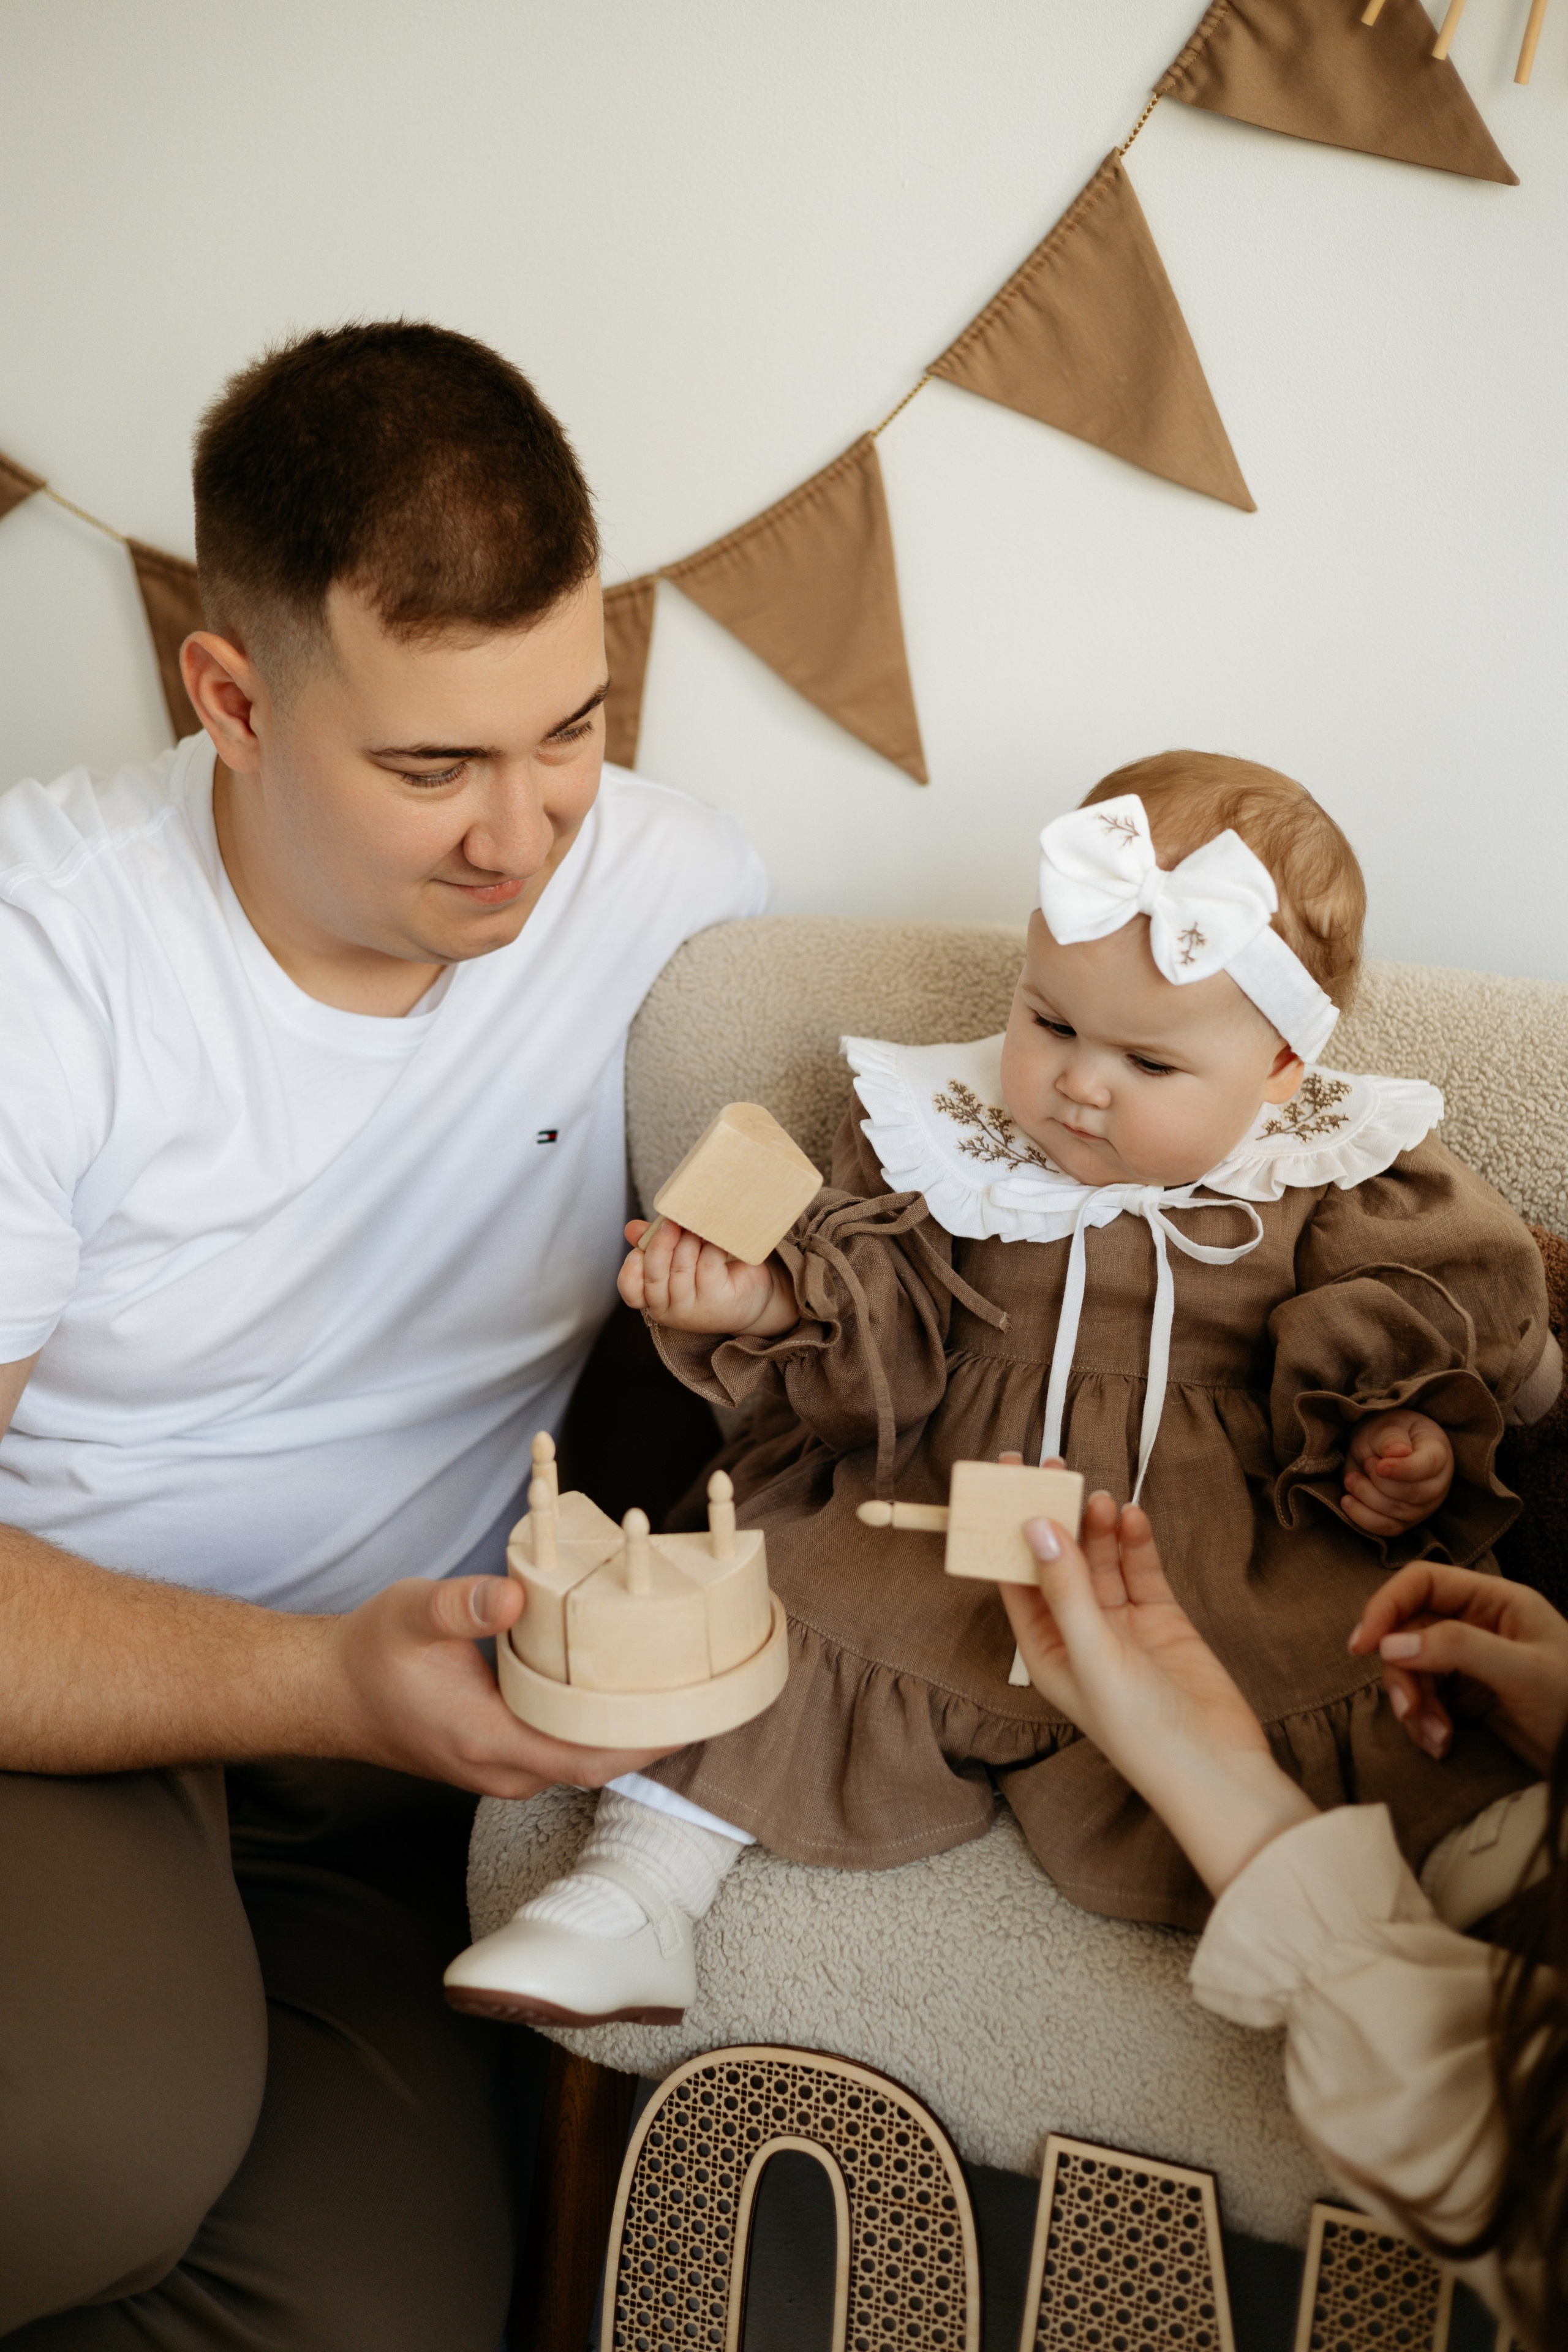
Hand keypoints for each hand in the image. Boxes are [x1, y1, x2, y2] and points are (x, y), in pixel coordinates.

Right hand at [330, 1573, 676, 1798]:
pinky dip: (600, 1725)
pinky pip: (565, 1747)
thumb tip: (513, 1594)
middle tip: (709, 1692)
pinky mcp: (503, 1752)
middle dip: (654, 1735)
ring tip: (683, 1687)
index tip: (693, 1715)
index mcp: (486, 1740)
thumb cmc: (371, 1655)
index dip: (644, 1743)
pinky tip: (626, 1690)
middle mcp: (502, 1767)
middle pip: (597, 1764)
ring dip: (630, 1731)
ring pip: (583, 1759)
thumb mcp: (411, 1613)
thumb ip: (461, 1605)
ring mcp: (503, 1766)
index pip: (584, 1758)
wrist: (331, 1692)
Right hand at [617, 1218, 795, 1335]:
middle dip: (661, 1244)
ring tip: (700, 1226)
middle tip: (672, 1221)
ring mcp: (694, 1310)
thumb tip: (631, 1229)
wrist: (753, 1297)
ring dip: (689, 1240)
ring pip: (681, 1267)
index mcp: (655, 1301)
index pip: (631, 1290)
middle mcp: (671, 1310)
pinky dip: (711, 1245)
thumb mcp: (679, 1259)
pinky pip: (707, 1264)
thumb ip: (654, 1245)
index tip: (639, 1248)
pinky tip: (717, 1236)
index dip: (631, 1268)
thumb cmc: (711, 1275)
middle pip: (655, 1275)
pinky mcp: (718, 1300)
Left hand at [1002, 1494, 1316, 1894]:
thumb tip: (1034, 1528)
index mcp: (1045, 1649)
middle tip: (1052, 1466)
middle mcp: (1078, 1634)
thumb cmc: (1141, 1730)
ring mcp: (1121, 1625)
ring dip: (1096, 1526)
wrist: (1217, 1767)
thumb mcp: (1093, 1655)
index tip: (1003, 1478)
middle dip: (1054, 1515)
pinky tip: (1131, 1517)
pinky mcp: (1161, 1619)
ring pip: (1100, 1560)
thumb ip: (1065, 1589)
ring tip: (1098, 1497)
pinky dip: (1135, 1542)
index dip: (1006, 1527)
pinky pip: (1140, 1569)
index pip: (1014, 1577)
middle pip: (1057, 1560)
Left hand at [1342, 1409, 1453, 1536]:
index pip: (1428, 1466)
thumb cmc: (1386, 1434)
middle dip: (1381, 1482)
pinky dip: (1364, 1517)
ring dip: (1368, 1496)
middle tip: (1365, 1462)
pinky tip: (1347, 1500)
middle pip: (1414, 1494)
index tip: (1379, 1465)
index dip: (1403, 1469)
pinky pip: (1387, 1528)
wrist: (1377, 1448)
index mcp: (1438, 1453)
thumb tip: (1398, 1452)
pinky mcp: (1405, 1521)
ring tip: (1352, 1477)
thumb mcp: (1386, 1425)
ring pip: (1399, 1513)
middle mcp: (1437, 1483)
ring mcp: (1423, 1506)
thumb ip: (1391, 1437)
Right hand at [1349, 1562, 1567, 1773]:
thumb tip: (1390, 1644)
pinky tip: (1442, 1746)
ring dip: (1414, 1706)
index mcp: (1494, 1600)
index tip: (1363, 1644)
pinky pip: (1422, 1701)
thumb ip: (1459, 1648)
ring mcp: (1467, 1662)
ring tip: (1437, 1738)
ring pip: (1410, 1669)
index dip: (1386, 1606)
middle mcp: (1475, 1624)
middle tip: (1407, 1710)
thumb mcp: (1523, 1671)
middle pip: (1407, 1631)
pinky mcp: (1463, 1698)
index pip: (1421, 1582)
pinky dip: (1423, 1724)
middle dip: (1403, 1673)